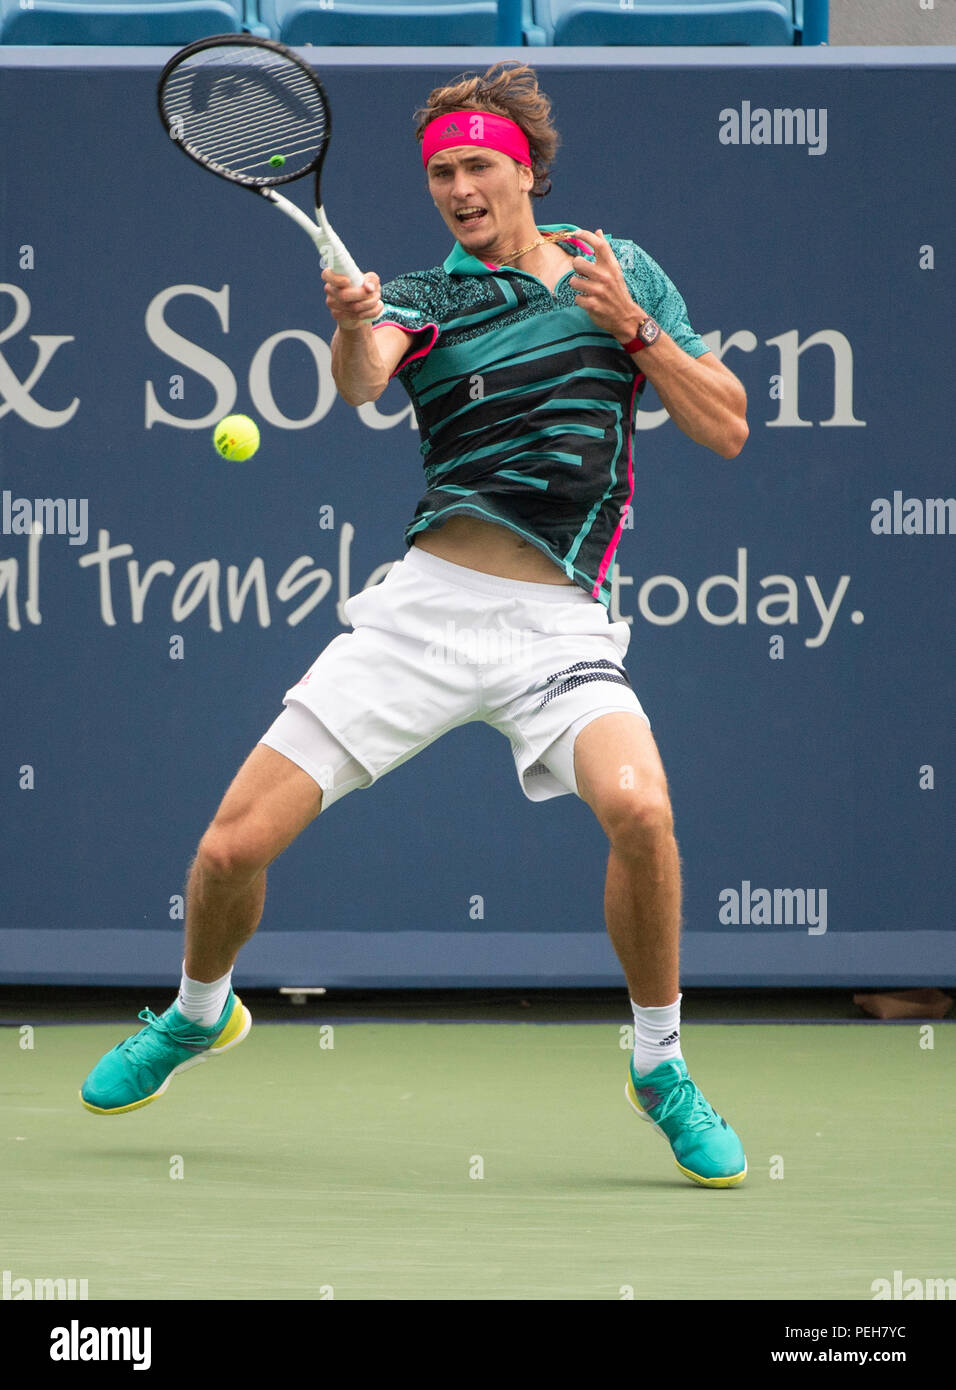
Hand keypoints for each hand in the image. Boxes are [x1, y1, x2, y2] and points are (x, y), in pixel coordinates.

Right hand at [322, 268, 382, 329]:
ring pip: (352, 307)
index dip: (336, 279)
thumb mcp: (371, 281)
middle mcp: (330, 289)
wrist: (362, 309)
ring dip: (371, 303)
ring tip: (377, 299)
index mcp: (334, 276)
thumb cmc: (365, 289)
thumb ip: (372, 280)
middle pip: (343, 295)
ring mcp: (332, 303)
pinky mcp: (336, 315)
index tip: (348, 281)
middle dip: (363, 295)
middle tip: (375, 293)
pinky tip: (376, 307)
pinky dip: (371, 312)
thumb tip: (369, 288)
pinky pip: (355, 316)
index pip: (327, 275)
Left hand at [568, 228, 642, 343]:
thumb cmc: (617, 290)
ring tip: (587, 289)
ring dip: (577, 285)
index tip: (576, 233)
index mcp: (611, 266)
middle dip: (576, 268)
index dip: (586, 235)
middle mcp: (605, 276)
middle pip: (578, 262)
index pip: (599, 245)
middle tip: (583, 273)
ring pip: (573, 281)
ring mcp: (599, 291)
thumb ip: (605, 252)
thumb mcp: (614, 270)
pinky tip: (589, 301)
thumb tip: (599, 231)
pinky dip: (580, 300)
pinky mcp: (593, 305)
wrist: (626, 316)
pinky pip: (576, 298)